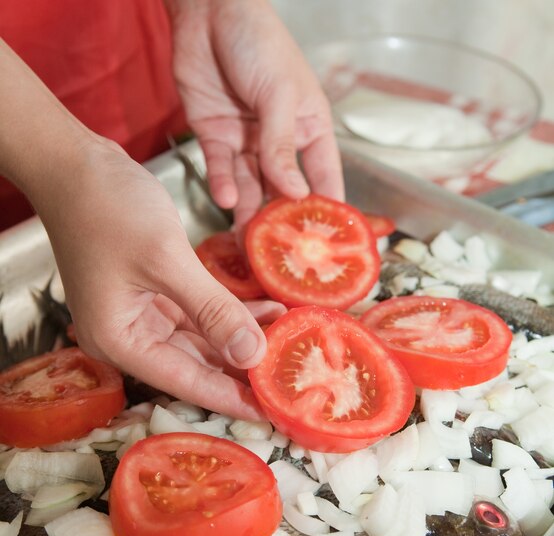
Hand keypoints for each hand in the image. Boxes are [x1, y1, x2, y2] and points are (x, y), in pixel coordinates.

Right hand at [33, 140, 285, 420]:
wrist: (76, 162)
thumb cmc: (106, 208)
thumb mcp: (165, 260)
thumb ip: (211, 311)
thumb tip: (252, 355)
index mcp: (120, 340)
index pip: (186, 382)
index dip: (232, 397)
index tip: (272, 413)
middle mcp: (130, 336)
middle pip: (196, 365)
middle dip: (243, 369)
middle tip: (290, 379)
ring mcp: (142, 314)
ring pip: (202, 339)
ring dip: (243, 337)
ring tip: (289, 339)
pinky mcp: (155, 292)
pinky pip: (199, 312)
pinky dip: (230, 311)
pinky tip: (265, 310)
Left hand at [167, 0, 343, 233]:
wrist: (209, 11)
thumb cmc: (258, 41)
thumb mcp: (280, 95)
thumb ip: (282, 146)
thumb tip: (295, 192)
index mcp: (309, 129)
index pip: (323, 178)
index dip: (324, 209)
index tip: (324, 243)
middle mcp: (279, 141)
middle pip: (282, 190)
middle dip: (279, 220)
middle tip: (277, 252)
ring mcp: (247, 142)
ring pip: (250, 186)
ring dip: (247, 211)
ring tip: (246, 238)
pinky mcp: (216, 137)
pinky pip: (221, 169)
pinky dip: (222, 184)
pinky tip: (225, 200)